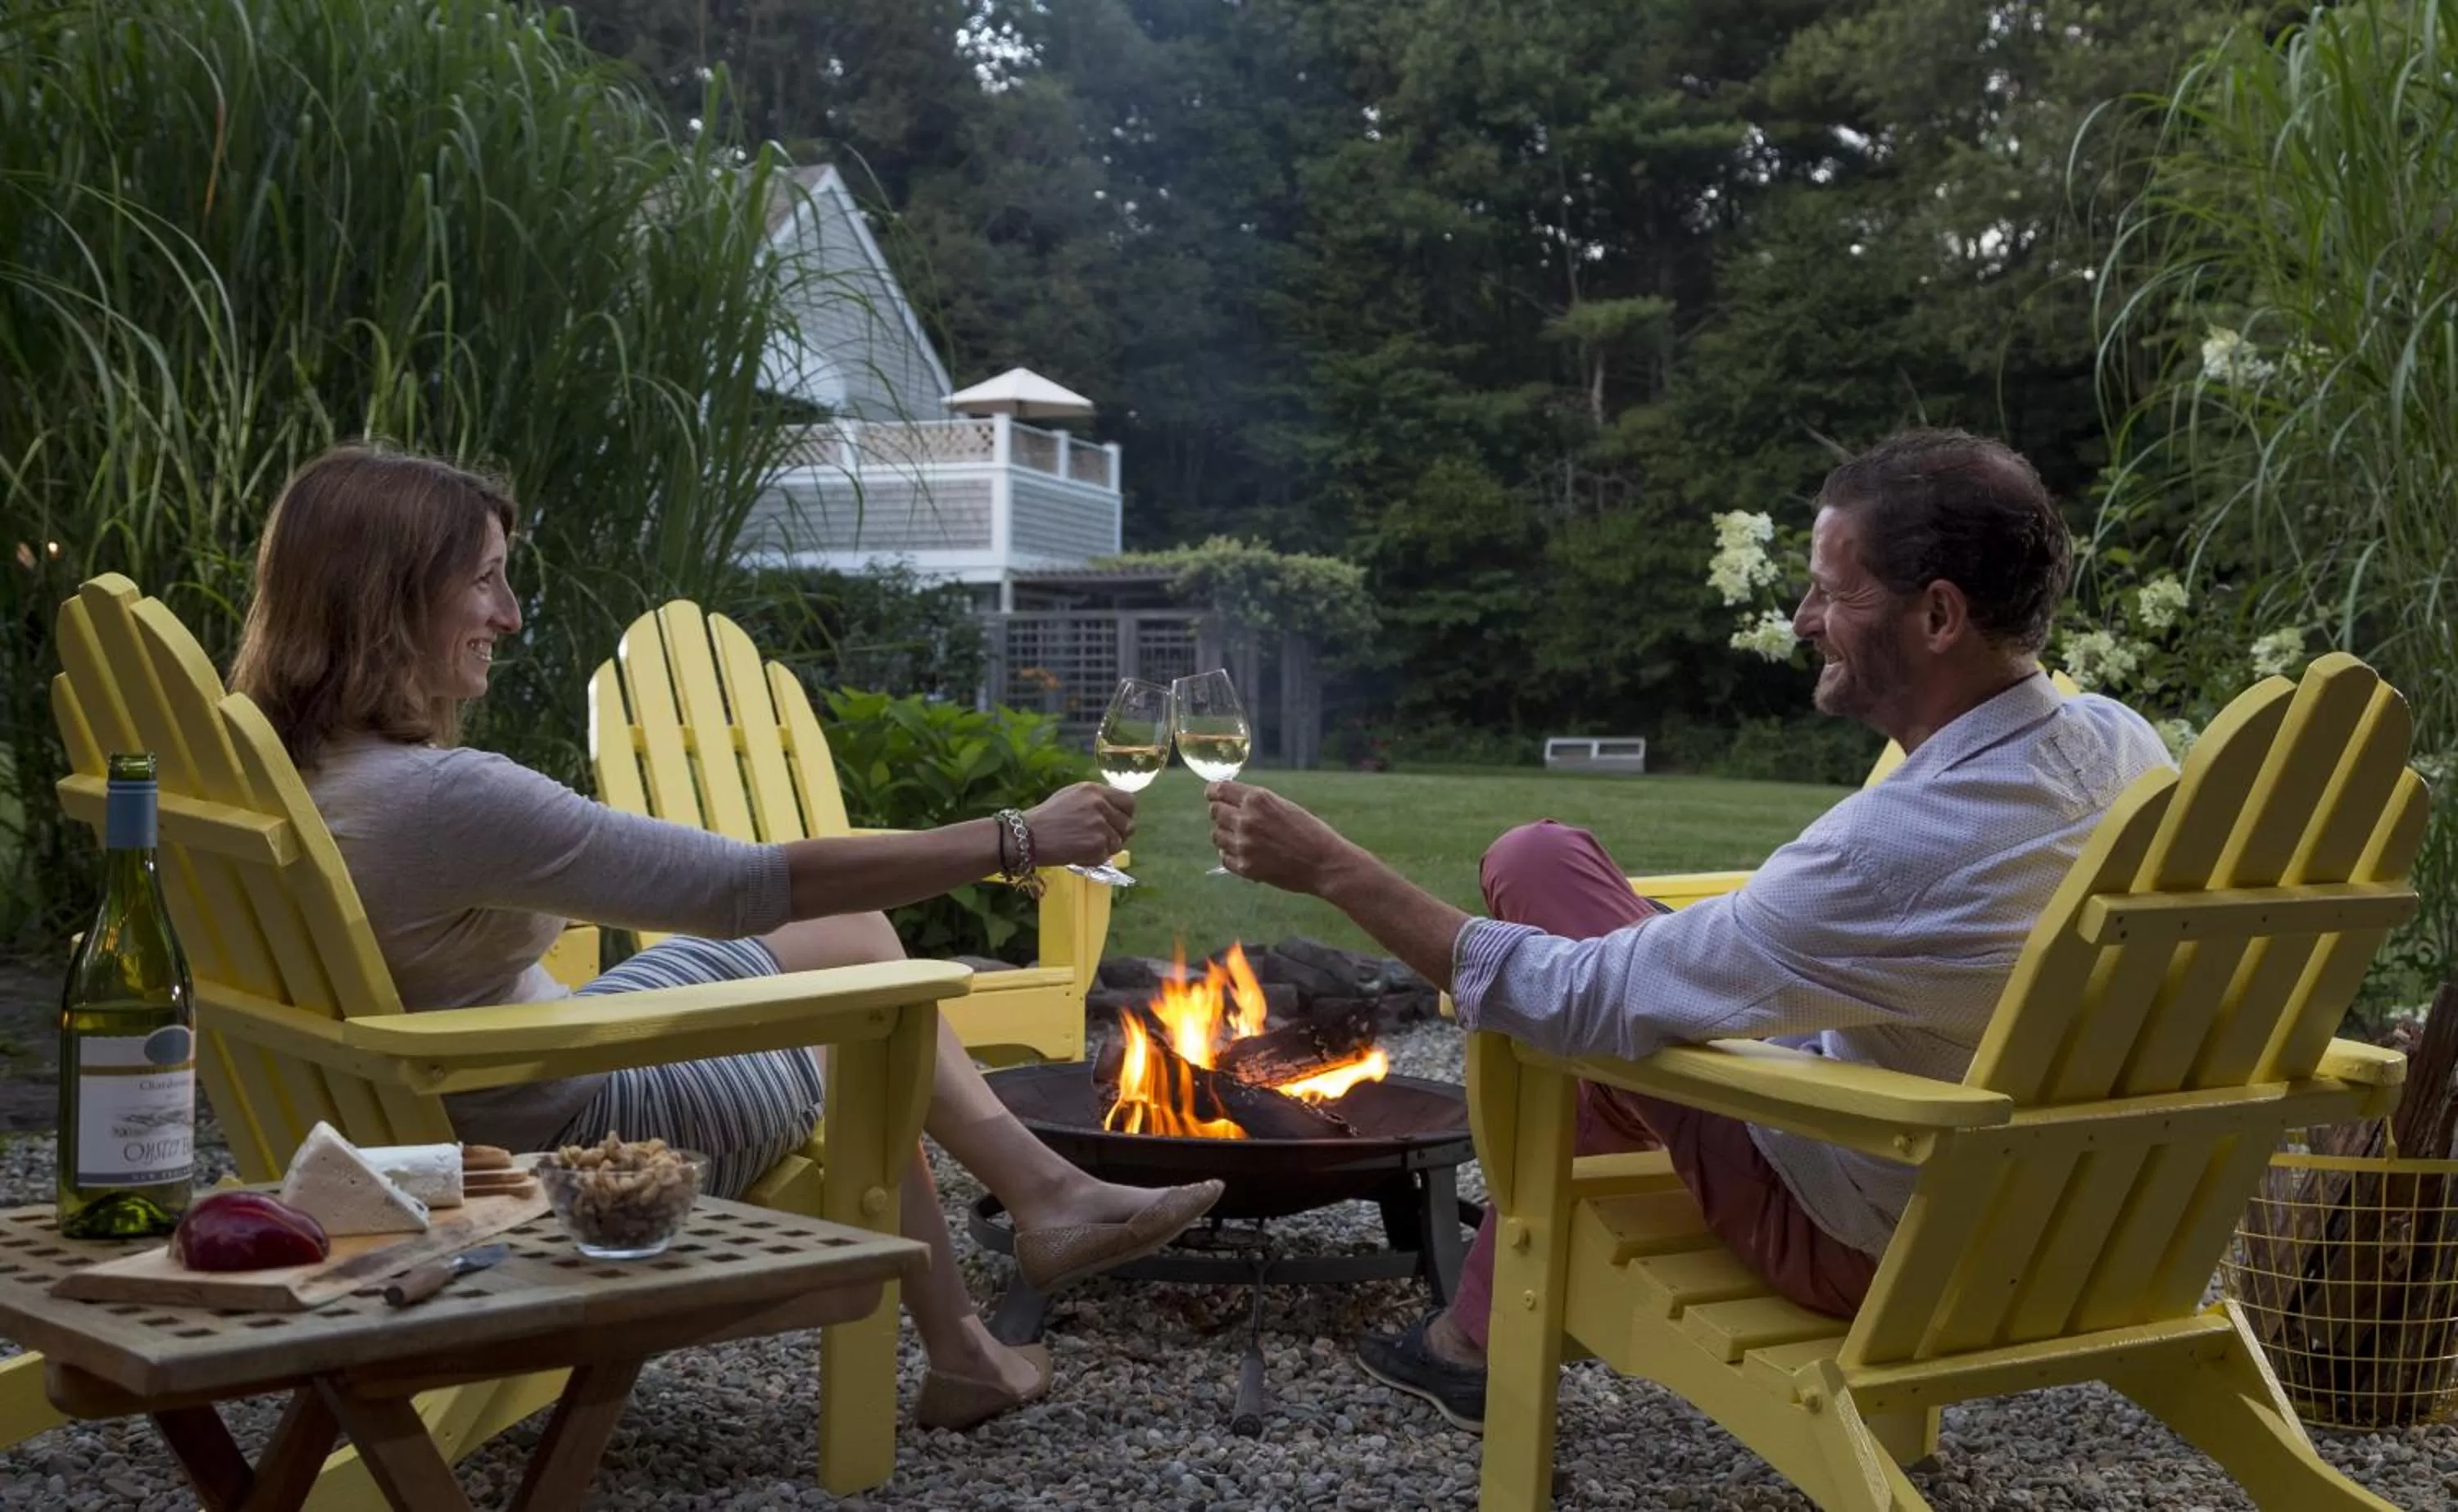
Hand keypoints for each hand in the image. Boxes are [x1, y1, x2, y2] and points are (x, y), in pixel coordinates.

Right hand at [1023, 783, 1133, 867]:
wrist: (1028, 836)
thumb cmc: (1046, 817)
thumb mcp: (1072, 796)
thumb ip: (1096, 800)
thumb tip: (1116, 811)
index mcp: (1094, 790)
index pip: (1129, 801)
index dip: (1127, 815)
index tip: (1119, 823)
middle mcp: (1100, 804)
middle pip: (1128, 825)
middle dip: (1119, 835)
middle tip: (1103, 840)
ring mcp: (1100, 825)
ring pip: (1118, 843)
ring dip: (1105, 849)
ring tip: (1084, 846)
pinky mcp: (1097, 845)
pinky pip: (1106, 856)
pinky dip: (1094, 859)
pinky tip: (1077, 853)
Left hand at [1206, 781, 1355, 893]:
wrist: (1324, 862)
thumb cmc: (1310, 832)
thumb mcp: (1283, 806)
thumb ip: (1257, 804)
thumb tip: (1231, 802)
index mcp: (1257, 799)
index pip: (1218, 790)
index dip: (1213, 792)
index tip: (1213, 795)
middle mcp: (1246, 819)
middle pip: (1214, 812)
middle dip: (1221, 814)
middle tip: (1231, 820)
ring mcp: (1243, 844)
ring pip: (1216, 836)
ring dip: (1226, 836)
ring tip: (1243, 840)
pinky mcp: (1244, 866)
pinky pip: (1224, 857)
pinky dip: (1231, 856)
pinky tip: (1247, 854)